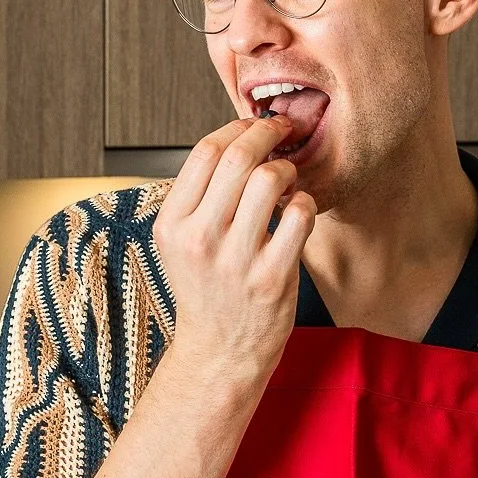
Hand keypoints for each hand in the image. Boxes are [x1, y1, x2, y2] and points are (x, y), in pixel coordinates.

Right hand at [152, 115, 316, 385]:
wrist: (220, 351)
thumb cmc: (207, 289)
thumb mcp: (182, 242)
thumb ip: (200, 195)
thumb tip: (238, 139)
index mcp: (173, 224)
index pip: (205, 152)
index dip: (237, 128)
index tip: (255, 126)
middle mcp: (199, 239)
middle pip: (239, 158)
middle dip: (267, 135)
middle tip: (282, 134)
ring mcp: (236, 260)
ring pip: (270, 180)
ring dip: (287, 170)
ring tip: (287, 182)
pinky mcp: (271, 277)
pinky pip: (299, 215)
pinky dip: (305, 204)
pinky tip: (298, 212)